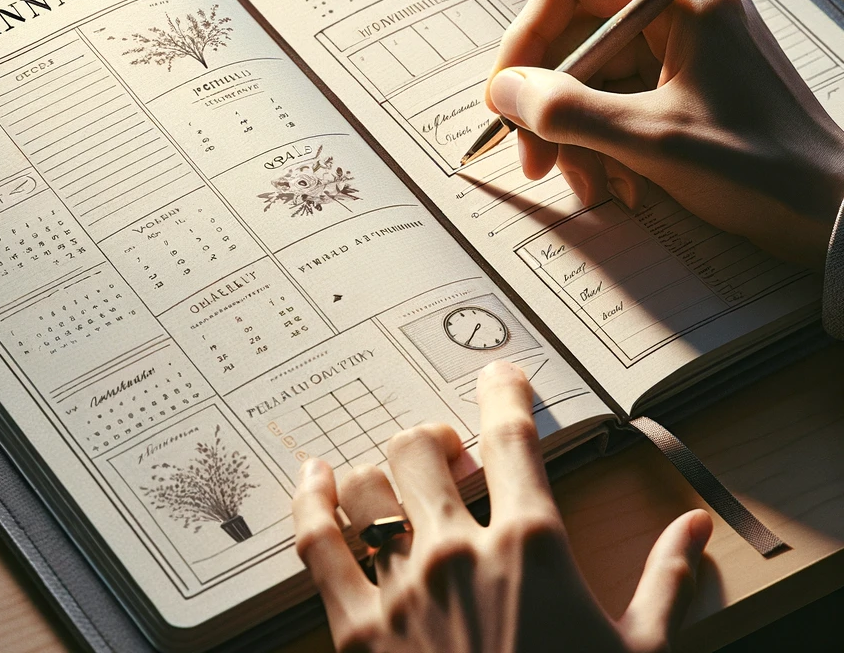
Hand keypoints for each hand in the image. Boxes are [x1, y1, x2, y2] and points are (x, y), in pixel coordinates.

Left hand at [292, 360, 711, 652]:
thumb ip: (665, 582)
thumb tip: (694, 528)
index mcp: (531, 546)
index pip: (511, 435)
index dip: (503, 392)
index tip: (501, 376)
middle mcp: (458, 552)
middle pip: (423, 447)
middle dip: (436, 438)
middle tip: (450, 451)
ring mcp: (402, 587)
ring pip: (370, 483)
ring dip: (383, 471)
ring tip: (398, 479)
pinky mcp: (358, 629)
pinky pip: (317, 543)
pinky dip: (310, 500)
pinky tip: (313, 477)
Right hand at [483, 0, 843, 266]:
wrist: (827, 211)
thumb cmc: (762, 169)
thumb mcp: (651, 142)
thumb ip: (567, 111)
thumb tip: (505, 89)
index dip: (528, 35)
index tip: (510, 93)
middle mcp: (682, 8)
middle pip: (576, 35)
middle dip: (550, 101)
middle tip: (536, 158)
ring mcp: (684, 43)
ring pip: (591, 73)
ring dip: (575, 132)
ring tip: (588, 182)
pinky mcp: (683, 77)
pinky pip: (617, 96)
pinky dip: (603, 139)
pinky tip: (616, 180)